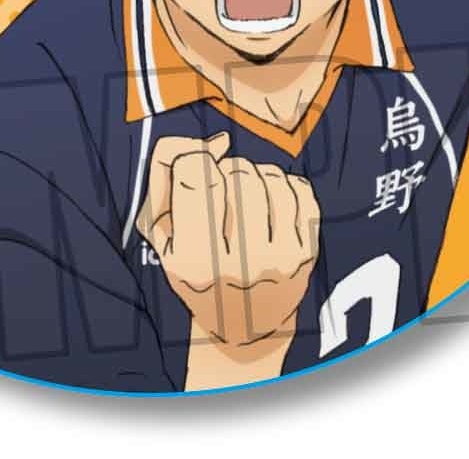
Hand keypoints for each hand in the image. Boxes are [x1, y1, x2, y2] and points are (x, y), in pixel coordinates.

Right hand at [136, 132, 319, 364]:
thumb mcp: (161, 228)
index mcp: (192, 261)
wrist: (244, 326)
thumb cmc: (196, 266)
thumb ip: (167, 169)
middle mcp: (238, 266)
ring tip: (247, 197)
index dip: (194, 160)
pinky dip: (284, 185)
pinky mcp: (307, 256)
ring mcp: (278, 262)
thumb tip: (219, 141)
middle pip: (236, 170)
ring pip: (270, 175)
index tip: (195, 174)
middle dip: (227, 169)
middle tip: (223, 194)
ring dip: (256, 174)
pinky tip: (271, 205)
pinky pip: (300, 188)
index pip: (194, 172)